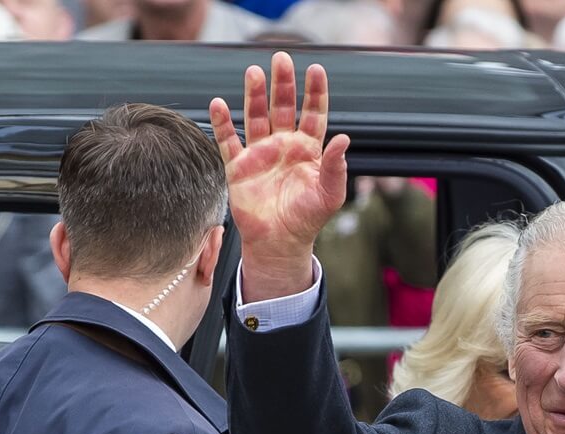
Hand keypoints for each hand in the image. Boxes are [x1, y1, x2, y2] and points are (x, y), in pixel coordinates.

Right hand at [210, 52, 350, 300]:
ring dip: (254, 95)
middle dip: (283, 84)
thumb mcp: (330, 194)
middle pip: (282, 108)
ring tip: (254, 72)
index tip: (316, 70)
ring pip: (256, 117)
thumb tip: (344, 139)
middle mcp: (283, 146)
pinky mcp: (238, 167)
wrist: (281, 243)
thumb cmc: (308, 219)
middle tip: (281, 58)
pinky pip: (228, 141)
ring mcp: (260, 154)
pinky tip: (219, 103)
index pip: (313, 114)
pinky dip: (222, 123)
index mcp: (308, 150)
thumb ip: (336, 167)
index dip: (314, 93)